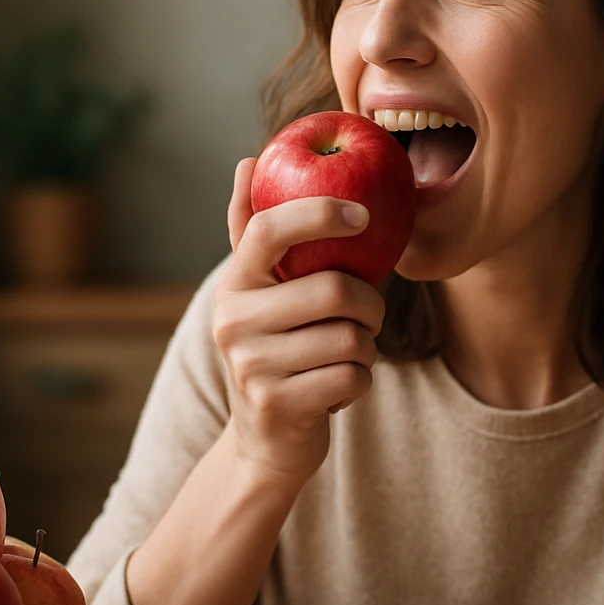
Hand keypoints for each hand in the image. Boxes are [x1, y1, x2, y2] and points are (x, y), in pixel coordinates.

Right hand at [214, 157, 386, 489]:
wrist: (264, 443)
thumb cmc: (276, 351)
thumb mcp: (260, 293)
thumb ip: (255, 231)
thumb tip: (246, 161)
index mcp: (233, 282)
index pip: (268, 229)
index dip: (319, 212)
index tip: (363, 214)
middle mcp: (232, 321)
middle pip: (334, 289)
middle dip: (371, 304)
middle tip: (369, 315)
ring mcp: (251, 366)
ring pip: (351, 337)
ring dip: (367, 347)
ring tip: (347, 355)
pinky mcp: (278, 405)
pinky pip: (353, 377)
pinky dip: (361, 381)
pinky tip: (339, 387)